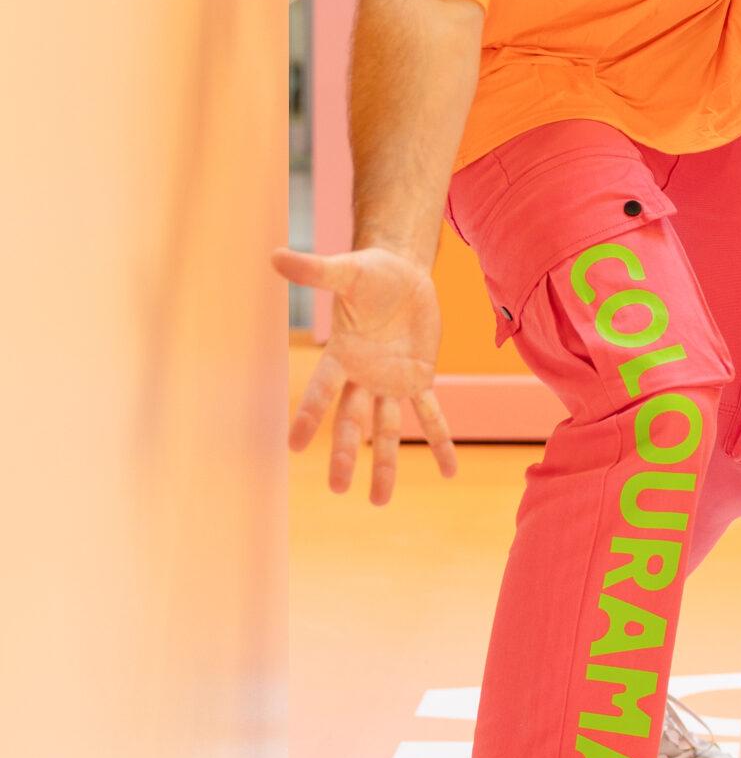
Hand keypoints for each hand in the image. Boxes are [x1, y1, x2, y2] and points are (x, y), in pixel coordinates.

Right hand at [270, 244, 456, 505]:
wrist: (402, 272)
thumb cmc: (369, 272)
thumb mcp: (346, 271)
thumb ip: (314, 271)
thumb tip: (274, 256)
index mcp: (341, 355)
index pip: (321, 391)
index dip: (308, 416)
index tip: (295, 446)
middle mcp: (363, 377)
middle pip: (353, 422)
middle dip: (347, 454)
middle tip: (339, 488)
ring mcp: (391, 382)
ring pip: (387, 429)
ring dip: (385, 464)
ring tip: (379, 501)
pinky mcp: (419, 379)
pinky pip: (431, 416)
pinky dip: (441, 442)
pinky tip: (449, 471)